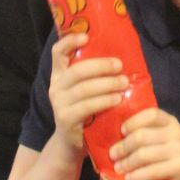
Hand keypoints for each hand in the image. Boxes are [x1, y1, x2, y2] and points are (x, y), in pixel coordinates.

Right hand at [48, 32, 126, 152]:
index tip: (86, 37)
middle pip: (77, 70)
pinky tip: (117, 99)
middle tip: (120, 66)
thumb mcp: (86, 87)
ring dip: (107, 84)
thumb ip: (95, 72)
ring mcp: (59, 103)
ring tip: (124, 83)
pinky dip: (104, 101)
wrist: (73, 142)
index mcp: (60, 74)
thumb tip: (121, 52)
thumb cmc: (87, 108)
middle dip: (101, 66)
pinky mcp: (66, 119)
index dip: (70, 41)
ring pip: (84, 88)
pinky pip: (87, 106)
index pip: (58, 52)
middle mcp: (56, 86)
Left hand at [109, 107, 179, 179]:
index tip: (121, 131)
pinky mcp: (179, 167)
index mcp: (169, 121)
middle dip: (123, 147)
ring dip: (127, 163)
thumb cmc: (168, 156)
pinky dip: (137, 176)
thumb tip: (113, 135)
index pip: (150, 114)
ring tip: (118, 168)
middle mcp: (175, 132)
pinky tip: (129, 179)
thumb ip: (145, 133)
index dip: (133, 121)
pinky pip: (152, 171)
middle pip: (142, 136)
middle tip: (113, 155)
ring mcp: (179, 150)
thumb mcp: (160, 139)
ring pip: (143, 155)